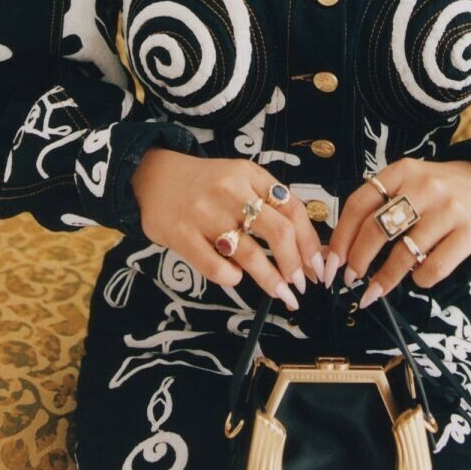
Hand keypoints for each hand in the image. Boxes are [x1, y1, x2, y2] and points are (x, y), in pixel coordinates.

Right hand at [131, 148, 326, 308]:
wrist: (152, 176)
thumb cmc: (204, 184)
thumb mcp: (239, 178)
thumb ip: (267, 202)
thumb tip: (304, 245)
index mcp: (249, 174)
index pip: (292, 208)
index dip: (310, 242)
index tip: (318, 266)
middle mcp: (231, 191)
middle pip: (279, 232)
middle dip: (296, 265)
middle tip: (301, 285)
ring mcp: (205, 214)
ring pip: (250, 254)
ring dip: (271, 280)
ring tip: (282, 294)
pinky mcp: (182, 236)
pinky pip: (216, 267)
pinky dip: (232, 278)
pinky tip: (236, 278)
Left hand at [322, 158, 470, 306]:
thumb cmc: (441, 192)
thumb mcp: (410, 184)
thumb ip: (380, 208)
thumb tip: (341, 249)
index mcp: (401, 171)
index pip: (358, 204)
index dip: (341, 237)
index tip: (332, 262)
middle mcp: (423, 186)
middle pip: (376, 229)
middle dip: (358, 261)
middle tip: (350, 280)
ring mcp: (448, 209)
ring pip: (404, 253)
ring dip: (385, 279)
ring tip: (375, 291)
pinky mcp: (469, 232)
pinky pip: (434, 267)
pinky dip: (420, 280)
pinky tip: (418, 278)